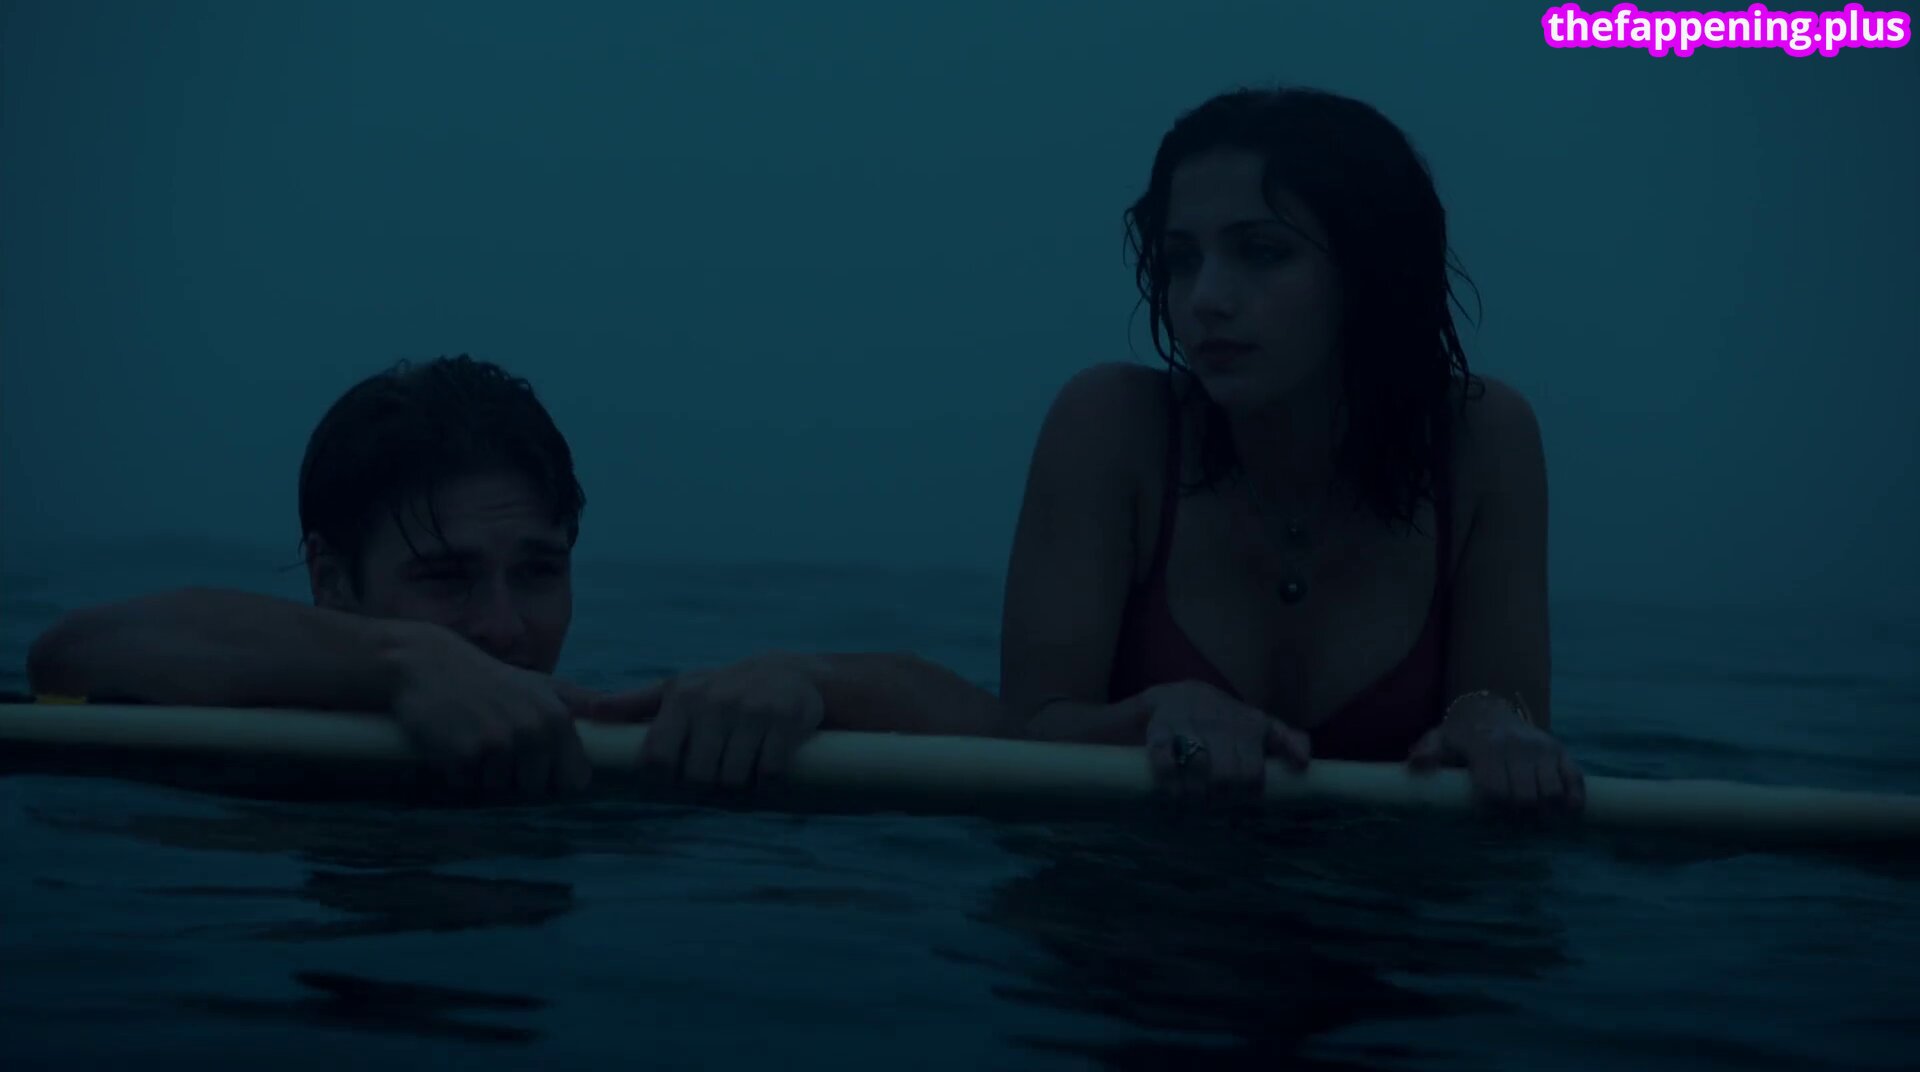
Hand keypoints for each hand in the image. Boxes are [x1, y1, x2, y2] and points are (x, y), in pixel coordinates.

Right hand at [386, 624, 594, 800]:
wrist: (427, 664)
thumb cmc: (489, 679)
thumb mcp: (541, 684)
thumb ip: (581, 702)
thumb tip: (619, 714)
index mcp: (557, 719)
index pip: (574, 780)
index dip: (554, 776)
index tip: (536, 761)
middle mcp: (533, 731)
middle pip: (534, 790)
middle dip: (515, 776)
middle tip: (496, 743)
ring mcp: (498, 744)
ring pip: (498, 790)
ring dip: (483, 774)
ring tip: (473, 737)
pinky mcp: (464, 754)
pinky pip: (466, 785)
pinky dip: (457, 772)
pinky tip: (451, 742)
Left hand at [628, 653, 825, 789]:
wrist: (788, 673)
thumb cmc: (720, 689)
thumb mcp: (677, 690)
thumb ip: (632, 704)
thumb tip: (587, 712)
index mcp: (682, 697)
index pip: (659, 758)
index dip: (665, 780)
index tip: (678, 779)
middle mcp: (714, 702)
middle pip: (698, 776)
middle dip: (705, 786)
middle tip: (714, 778)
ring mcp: (751, 711)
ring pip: (732, 778)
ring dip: (737, 786)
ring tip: (740, 771)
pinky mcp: (785, 721)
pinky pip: (767, 773)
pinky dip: (765, 782)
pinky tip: (764, 768)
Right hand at [1139, 680, 1309, 807]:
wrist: (1176, 696)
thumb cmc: (1224, 720)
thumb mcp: (1258, 726)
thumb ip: (1286, 741)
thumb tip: (1304, 763)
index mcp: (1250, 724)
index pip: (1254, 772)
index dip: (1248, 791)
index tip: (1242, 796)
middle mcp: (1221, 721)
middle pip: (1227, 775)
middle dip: (1221, 795)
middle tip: (1216, 801)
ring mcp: (1189, 724)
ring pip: (1198, 767)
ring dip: (1196, 793)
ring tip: (1196, 799)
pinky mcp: (1159, 729)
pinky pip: (1165, 761)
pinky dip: (1170, 782)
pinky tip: (1174, 791)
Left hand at [1407, 700, 1583, 810]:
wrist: (1490, 709)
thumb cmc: (1463, 735)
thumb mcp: (1440, 739)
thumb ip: (1428, 751)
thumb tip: (1416, 764)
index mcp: (1486, 747)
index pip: (1494, 791)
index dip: (1492, 812)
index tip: (1488, 821)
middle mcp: (1517, 747)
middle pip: (1525, 797)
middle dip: (1519, 819)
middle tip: (1512, 826)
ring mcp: (1541, 748)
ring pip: (1551, 792)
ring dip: (1545, 814)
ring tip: (1533, 821)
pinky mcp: (1559, 750)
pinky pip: (1574, 778)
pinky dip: (1573, 799)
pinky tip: (1565, 811)